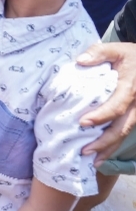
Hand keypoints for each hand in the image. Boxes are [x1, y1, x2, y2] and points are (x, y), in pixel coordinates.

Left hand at [79, 42, 135, 163]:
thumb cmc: (132, 55)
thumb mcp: (116, 49)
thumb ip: (98, 53)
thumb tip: (80, 61)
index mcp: (130, 88)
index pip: (116, 106)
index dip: (100, 116)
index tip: (83, 123)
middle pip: (122, 128)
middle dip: (104, 142)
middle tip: (85, 151)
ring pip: (125, 133)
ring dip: (109, 148)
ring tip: (93, 161)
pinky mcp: (135, 115)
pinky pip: (125, 131)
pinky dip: (114, 144)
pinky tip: (101, 154)